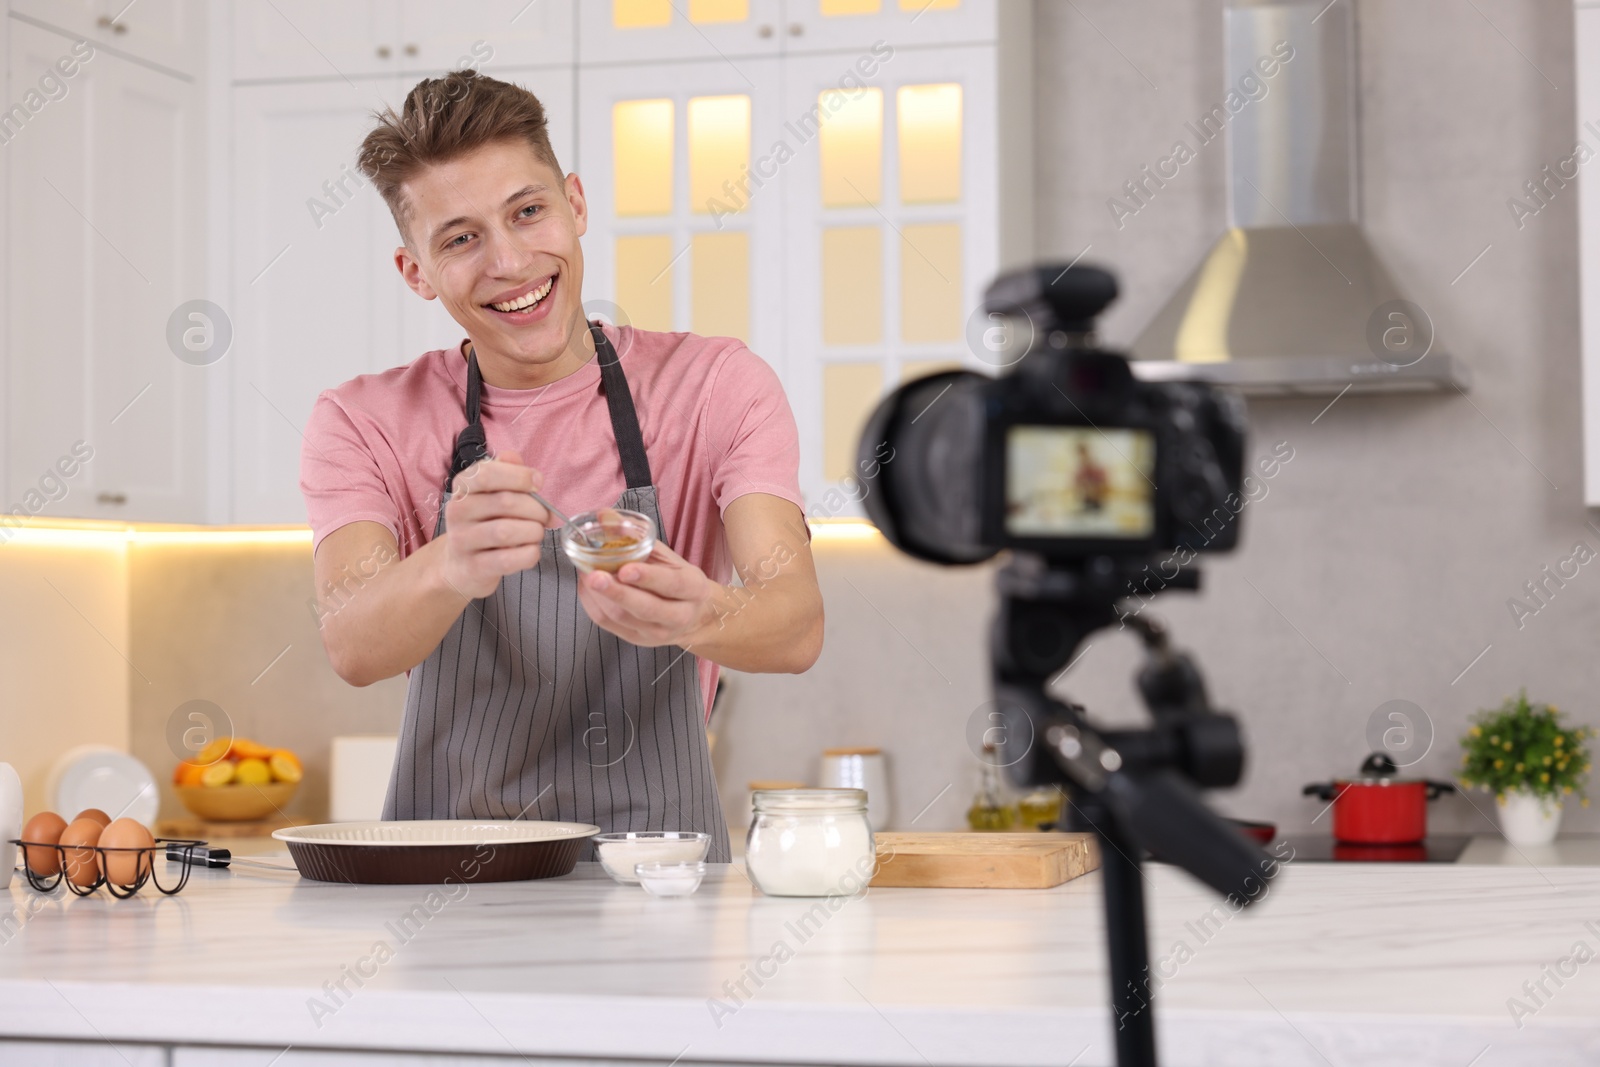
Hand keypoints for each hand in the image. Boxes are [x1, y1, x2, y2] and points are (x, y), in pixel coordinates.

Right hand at [438, 450, 550, 599]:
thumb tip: (520, 463)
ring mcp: (462, 540)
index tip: (539, 483)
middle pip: (506, 502)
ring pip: (507, 532)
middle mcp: (457, 511)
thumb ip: (507, 473)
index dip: (520, 476)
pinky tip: (531, 551)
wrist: (462, 565)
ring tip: (536, 533)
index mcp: (463, 487)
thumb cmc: (485, 522)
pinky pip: (509, 559)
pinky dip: (529, 554)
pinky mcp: (474, 567)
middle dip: (536, 509)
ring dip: (533, 532)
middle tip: (544, 516)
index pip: (488, 473)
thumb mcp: (493, 493)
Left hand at [577, 539, 717, 646]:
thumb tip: (604, 515)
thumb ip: (637, 536)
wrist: (694, 617)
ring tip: (585, 576)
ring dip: (599, 597)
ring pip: (623, 619)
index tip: (626, 569)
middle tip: (594, 576)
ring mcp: (657, 633)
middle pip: (645, 608)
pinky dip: (593, 605)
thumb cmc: (677, 579)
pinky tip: (586, 588)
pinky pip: (610, 625)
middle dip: (617, 592)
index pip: (672, 585)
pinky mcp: (638, 640)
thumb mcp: (667, 556)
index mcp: (693, 589)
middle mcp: (679, 616)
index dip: (648, 577)